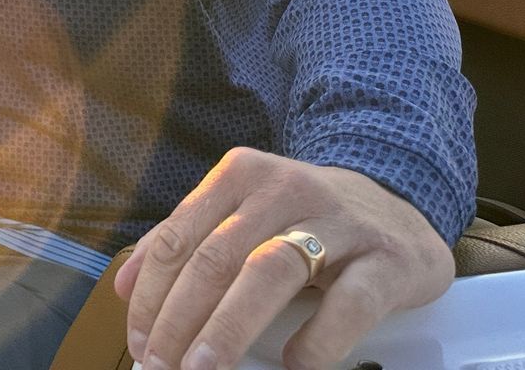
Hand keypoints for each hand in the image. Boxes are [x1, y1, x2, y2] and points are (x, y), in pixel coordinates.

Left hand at [115, 147, 453, 369]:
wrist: (399, 205)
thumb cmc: (307, 218)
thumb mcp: (244, 213)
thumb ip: (185, 240)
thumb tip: (125, 286)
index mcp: (241, 175)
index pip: (180, 238)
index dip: (152, 295)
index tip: (139, 340)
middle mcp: (285, 190)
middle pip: (217, 258)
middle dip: (180, 319)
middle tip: (163, 364)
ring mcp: (339, 222)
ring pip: (270, 272)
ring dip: (228, 327)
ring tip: (204, 368)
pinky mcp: (387, 260)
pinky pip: (348, 303)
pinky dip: (317, 338)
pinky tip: (295, 363)